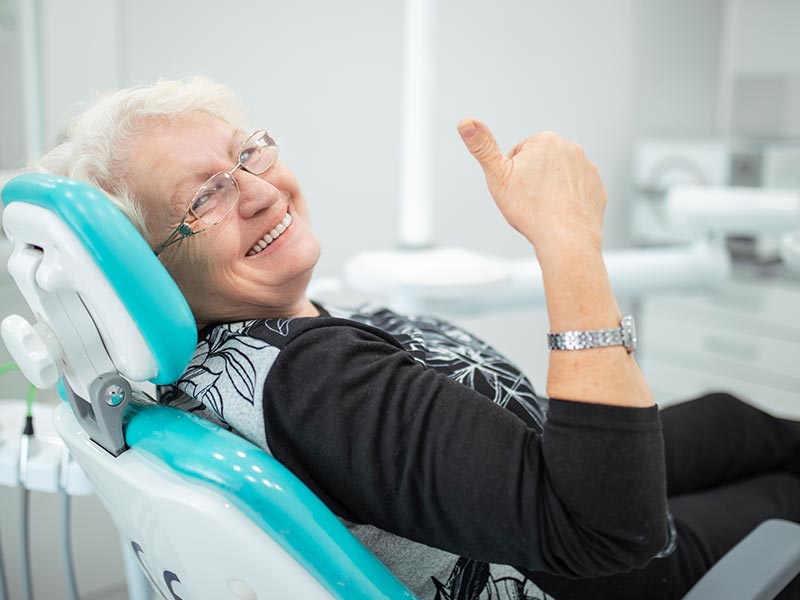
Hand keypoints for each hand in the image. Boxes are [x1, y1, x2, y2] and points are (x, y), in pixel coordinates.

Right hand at [458, 119, 606, 258]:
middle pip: (541, 163)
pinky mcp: (597, 187)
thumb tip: (465, 122)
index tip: (516, 190)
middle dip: (533, 179)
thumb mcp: (497, 176)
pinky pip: (577, 190)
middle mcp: (570, 148)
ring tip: (544, 208)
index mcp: (544, 140)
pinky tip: (560, 213)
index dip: (512, 174)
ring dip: (551, 189)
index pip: (519, 154)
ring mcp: (587, 168)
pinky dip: (568, 200)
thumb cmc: (530, 210)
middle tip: (529, 200)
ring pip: (559, 177)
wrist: (565, 238)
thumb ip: (481, 146)